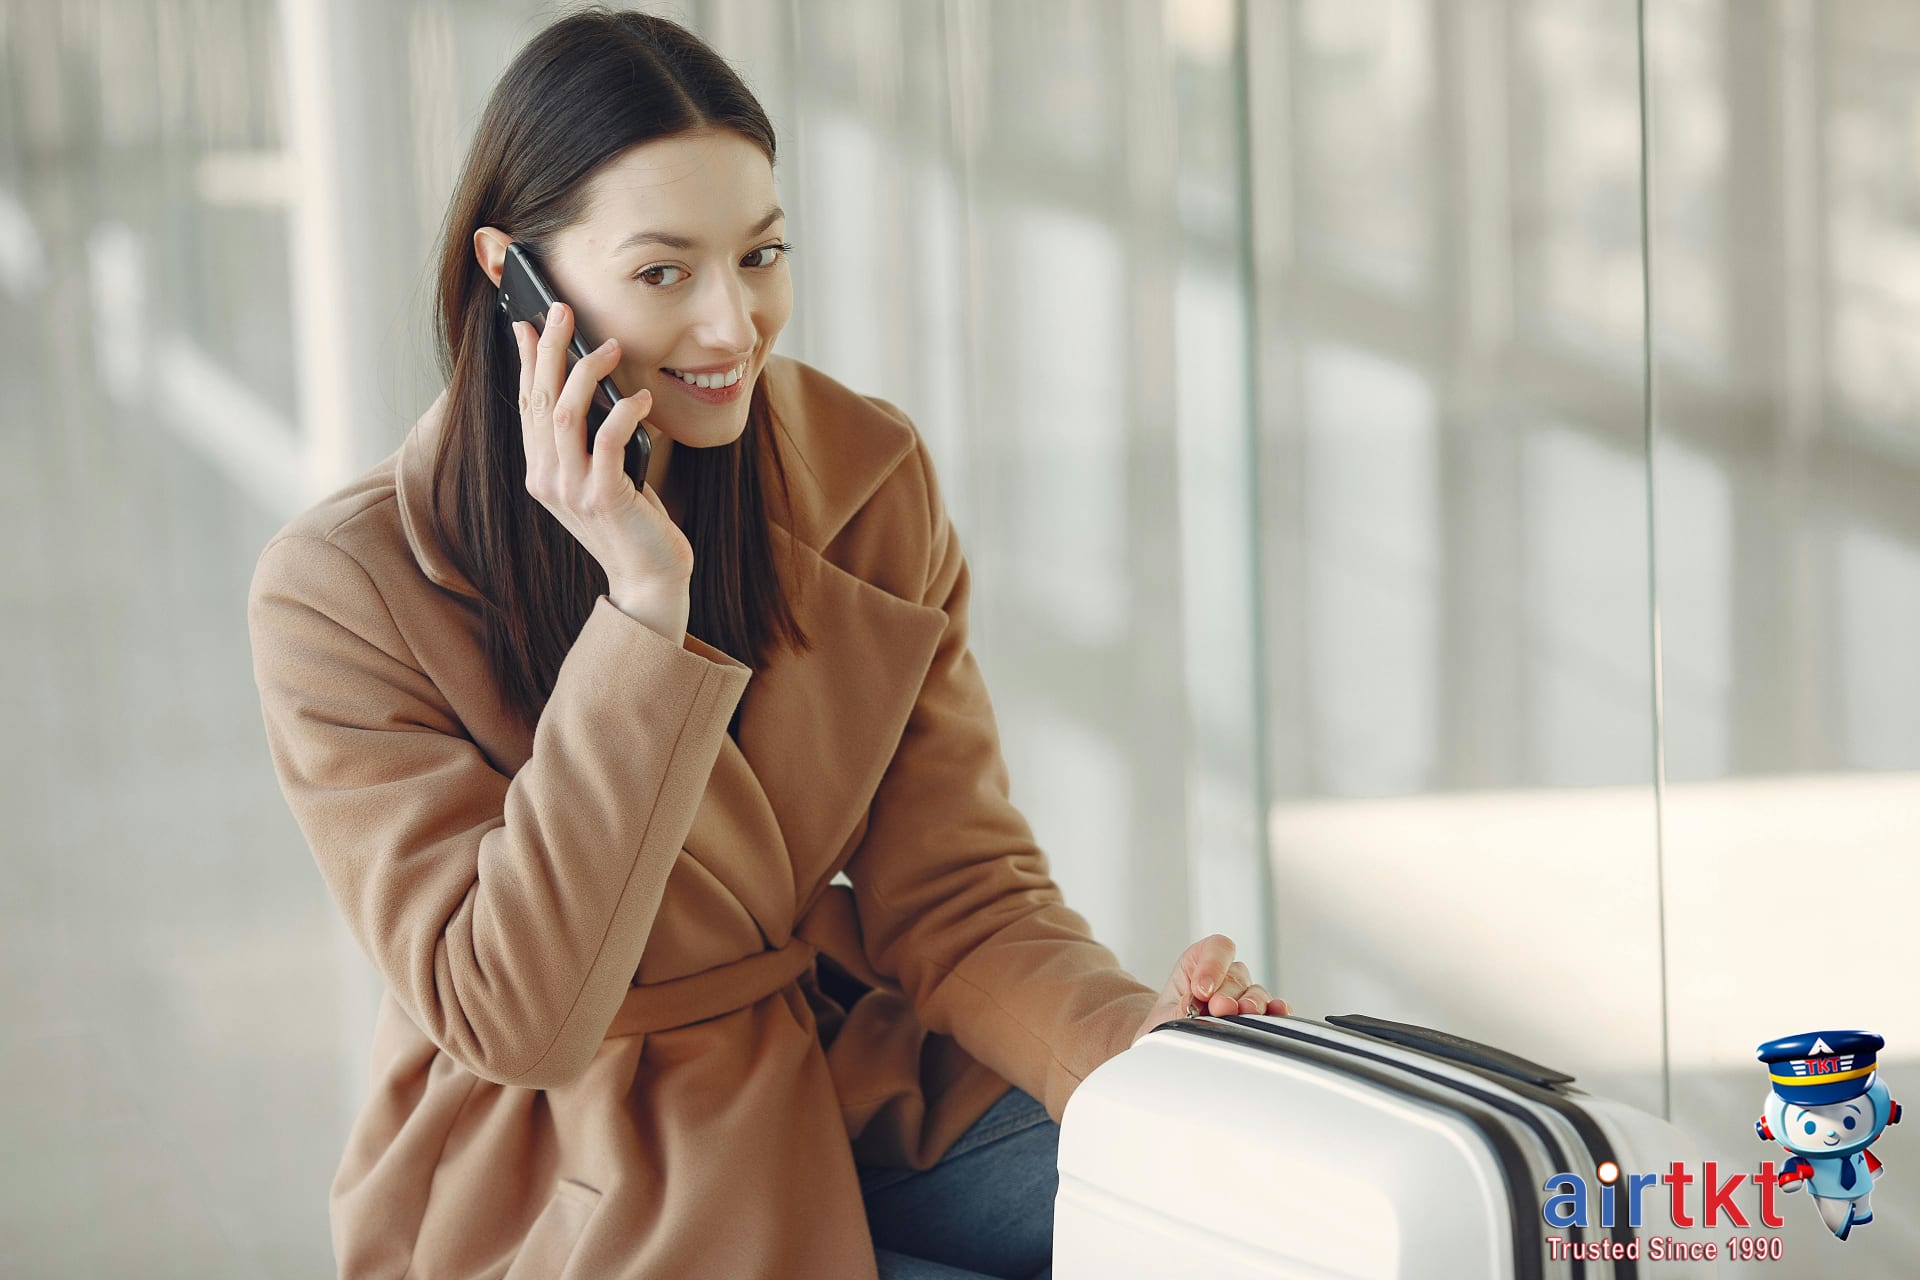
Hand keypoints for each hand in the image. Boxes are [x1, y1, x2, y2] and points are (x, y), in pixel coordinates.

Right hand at [513, 303, 693, 591]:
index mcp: (540, 471)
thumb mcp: (600, 475)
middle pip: (540, 399)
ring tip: (610, 347)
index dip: (526, 361)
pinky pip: (609, 441)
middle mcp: (546, 479)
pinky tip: (642, 399)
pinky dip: (625, 412)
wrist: (648, 577)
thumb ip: (588, 440)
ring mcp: (571, 490)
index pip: (527, 404)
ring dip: (586, 372)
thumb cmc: (632, 522)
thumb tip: (592, 384)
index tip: (527, 323)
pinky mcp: (604, 498)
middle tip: (562, 311)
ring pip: (566, 413)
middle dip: (549, 349)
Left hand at [1131, 933, 1290, 1047]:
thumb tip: (1191, 1007)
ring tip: (1244, 1014)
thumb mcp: (1161, 1018)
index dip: (1213, 964)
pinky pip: (1272, 1009)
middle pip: (1236, 974)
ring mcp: (1243, 996)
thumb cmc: (1166, 1026)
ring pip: (1255, 992)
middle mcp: (1225, 976)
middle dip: (1227, 993)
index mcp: (1198, 963)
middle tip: (1219, 1008)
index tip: (1202, 989)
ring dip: (1251, 1003)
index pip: (1216, 948)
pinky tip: (1277, 1012)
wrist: (1170, 1047)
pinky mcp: (1258, 1016)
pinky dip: (1275, 1011)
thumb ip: (1176, 1012)